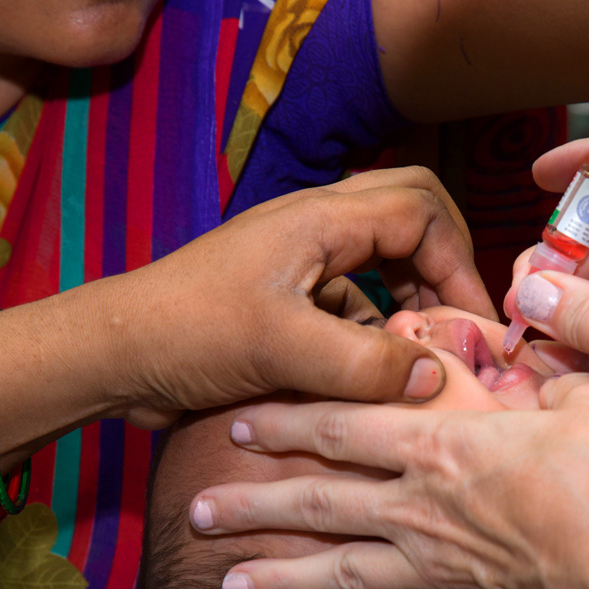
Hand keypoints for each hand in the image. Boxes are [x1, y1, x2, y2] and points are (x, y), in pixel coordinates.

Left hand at [101, 166, 495, 426]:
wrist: (114, 356)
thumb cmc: (187, 335)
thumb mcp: (282, 349)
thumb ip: (365, 363)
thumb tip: (436, 378)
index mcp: (321, 218)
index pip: (424, 211)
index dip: (459, 264)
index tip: (474, 325)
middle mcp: (317, 227)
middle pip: (411, 212)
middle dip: (444, 262)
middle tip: (457, 320)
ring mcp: (302, 260)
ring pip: (384, 256)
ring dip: (412, 296)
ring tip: (424, 351)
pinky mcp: (289, 297)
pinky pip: (354, 297)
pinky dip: (376, 327)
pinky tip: (373, 374)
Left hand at [188, 374, 588, 588]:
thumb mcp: (586, 406)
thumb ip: (555, 382)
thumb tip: (552, 371)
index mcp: (439, 448)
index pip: (340, 427)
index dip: (284, 422)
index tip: (238, 424)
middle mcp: (421, 509)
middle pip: (318, 505)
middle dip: (252, 507)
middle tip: (197, 513)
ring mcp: (441, 569)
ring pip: (343, 576)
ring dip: (283, 583)